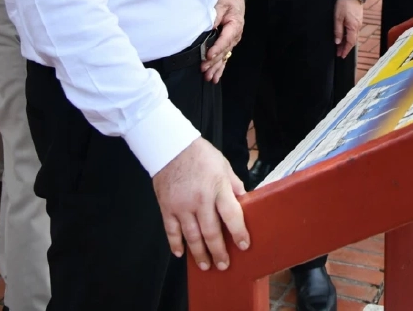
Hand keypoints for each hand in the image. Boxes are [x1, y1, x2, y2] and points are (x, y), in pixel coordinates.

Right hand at [151, 138, 249, 271]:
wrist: (171, 146)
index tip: (244, 246)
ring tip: (205, 265)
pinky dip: (176, 244)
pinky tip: (181, 254)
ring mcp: (182, 205)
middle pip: (211, 232)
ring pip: (191, 236)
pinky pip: (171, 231)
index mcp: (218, 187)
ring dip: (199, 253)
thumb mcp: (224, 166)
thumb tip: (245, 201)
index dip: (239, 233)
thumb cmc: (200, 155)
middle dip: (218, 251)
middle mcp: (200, 199)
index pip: (231, 215)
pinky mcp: (167, 207)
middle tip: (223, 265)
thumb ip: (234, 186)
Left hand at [200, 0, 245, 83]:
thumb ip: (215, 16)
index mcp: (235, 25)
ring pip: (225, 56)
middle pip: (224, 51)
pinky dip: (220, 67)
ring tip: (209, 77)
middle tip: (204, 69)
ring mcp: (233, 41)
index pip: (225, 39)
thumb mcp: (221, 4)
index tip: (208, 55)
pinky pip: (225, 57)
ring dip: (217, 67)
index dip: (217, 48)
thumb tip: (208, 28)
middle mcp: (235, 36)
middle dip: (214, 61)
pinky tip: (215, 77)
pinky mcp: (229, 43)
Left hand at [334, 0, 362, 56]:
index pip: (350, 43)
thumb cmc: (344, 3)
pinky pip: (354, 30)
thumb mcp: (337, 18)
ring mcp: (359, 22)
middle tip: (339, 53)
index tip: (341, 56)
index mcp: (353, 27)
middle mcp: (358, 26)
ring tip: (340, 45)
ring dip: (347, 41)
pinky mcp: (358, 18)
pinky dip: (349, 35)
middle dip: (346, 47)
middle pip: (352, 40)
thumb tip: (337, 42)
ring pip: (353, 35)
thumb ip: (338, 31)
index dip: (345, 50)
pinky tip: (344, 35)